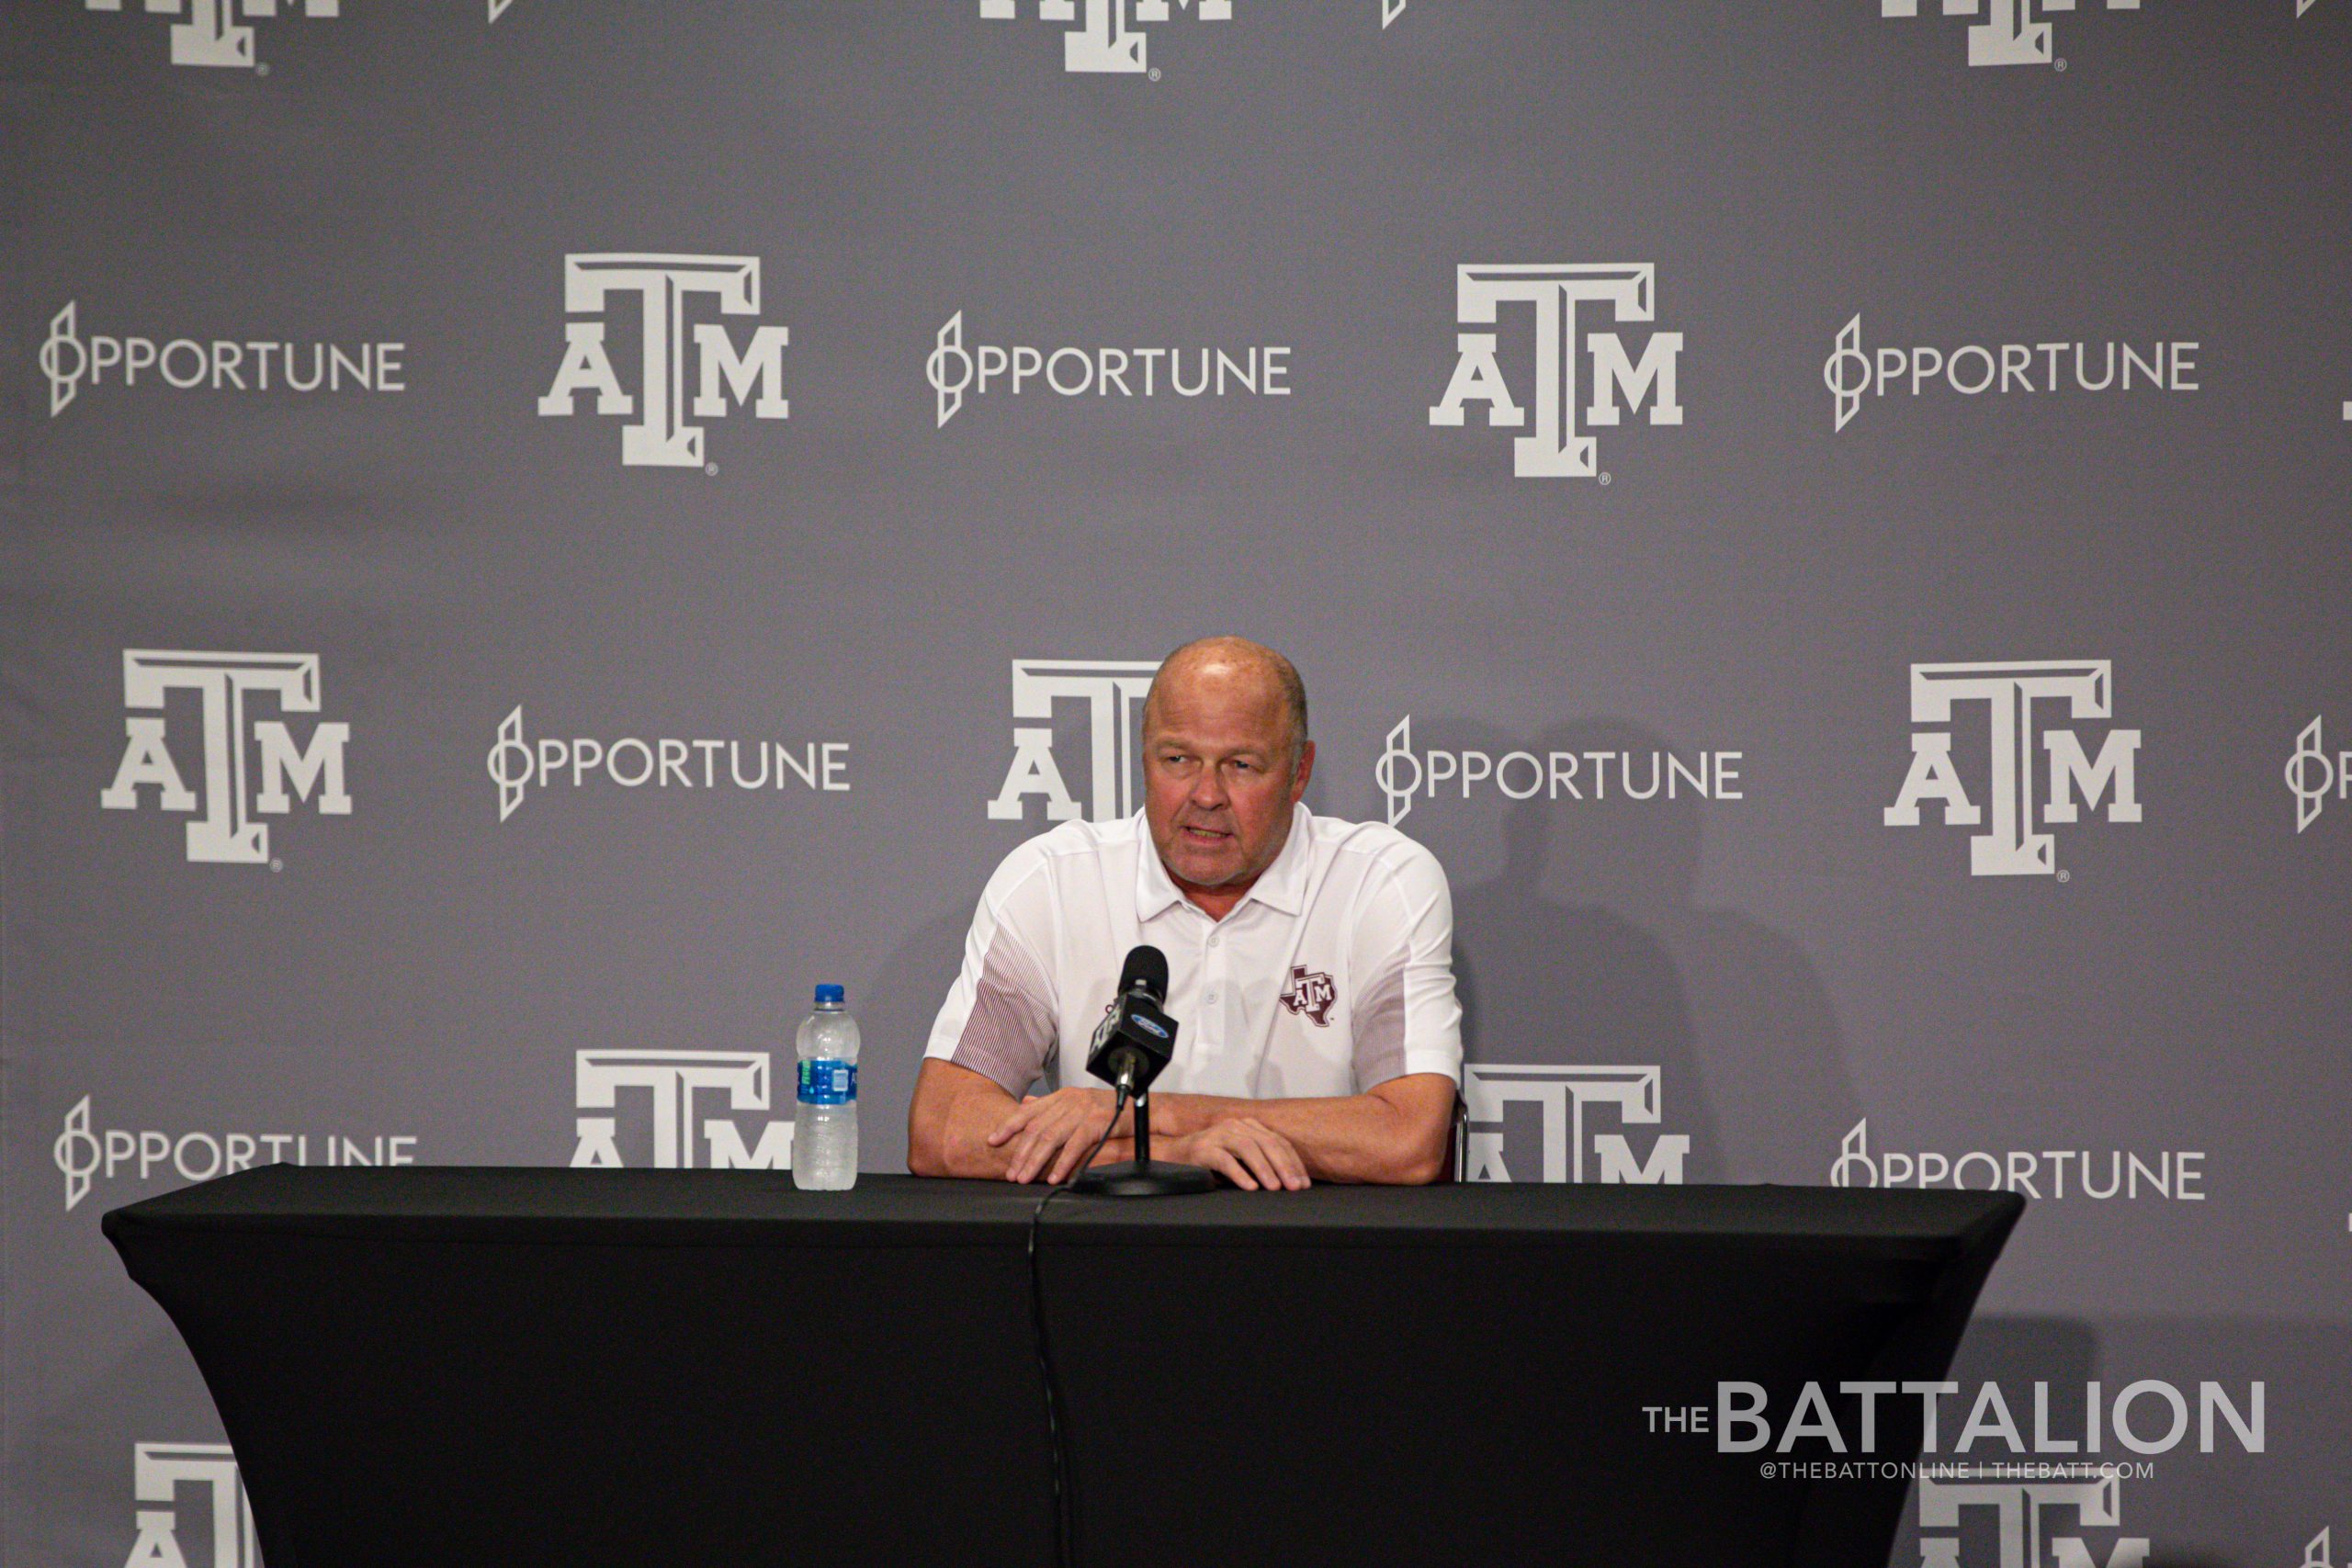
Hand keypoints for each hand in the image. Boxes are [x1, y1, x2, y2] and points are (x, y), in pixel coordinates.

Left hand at [986, 1087, 1127, 1183]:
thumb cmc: (1108, 1107)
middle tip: (1011, 1173)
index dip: (1008, 1126)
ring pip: (1051, 1138)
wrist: (1138, 1106)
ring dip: (1036, 1161)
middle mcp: (1068, 1102)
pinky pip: (1075, 1146)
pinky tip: (1055, 1177)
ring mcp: (1082, 1111)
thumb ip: (1050, 1105)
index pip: (1027, 1111)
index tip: (992, 1140)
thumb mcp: (1076, 1100)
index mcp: (1061, 1097)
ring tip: (1025, 1178)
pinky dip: (1063, 1163)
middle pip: (1036, 1129)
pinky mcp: (1096, 1123)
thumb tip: (1025, 1104)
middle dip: (1020, 1153)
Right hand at [1170, 1119, 1310, 1191]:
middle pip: (1266, 1143)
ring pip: (1247, 1148)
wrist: (1177, 1155)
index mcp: (1248, 1126)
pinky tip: (1250, 1187)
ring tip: (1275, 1187)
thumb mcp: (1241, 1157)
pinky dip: (1239, 1174)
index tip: (1303, 1182)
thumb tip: (1290, 1181)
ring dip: (1264, 1169)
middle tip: (1294, 1187)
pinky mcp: (1203, 1149)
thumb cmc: (1214, 1159)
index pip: (1278, 1141)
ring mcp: (1218, 1135)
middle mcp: (1235, 1126)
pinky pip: (1225, 1160)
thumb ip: (1261, 1161)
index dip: (1293, 1162)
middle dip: (1283, 1166)